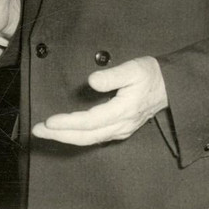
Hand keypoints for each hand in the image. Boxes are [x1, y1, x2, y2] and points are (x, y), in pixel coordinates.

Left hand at [31, 56, 167, 145]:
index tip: (48, 121)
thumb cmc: (151, 75)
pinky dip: (77, 137)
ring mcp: (120, 130)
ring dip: (66, 137)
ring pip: (89, 139)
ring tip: (46, 131)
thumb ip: (113, 76)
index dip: (67, 123)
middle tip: (37, 130)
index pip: (89, 122)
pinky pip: (95, 138)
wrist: (171, 87)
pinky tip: (66, 132)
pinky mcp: (120, 129)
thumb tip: (91, 81)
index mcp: (122, 111)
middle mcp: (120, 126)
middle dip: (59, 135)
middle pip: (85, 136)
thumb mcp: (134, 69)